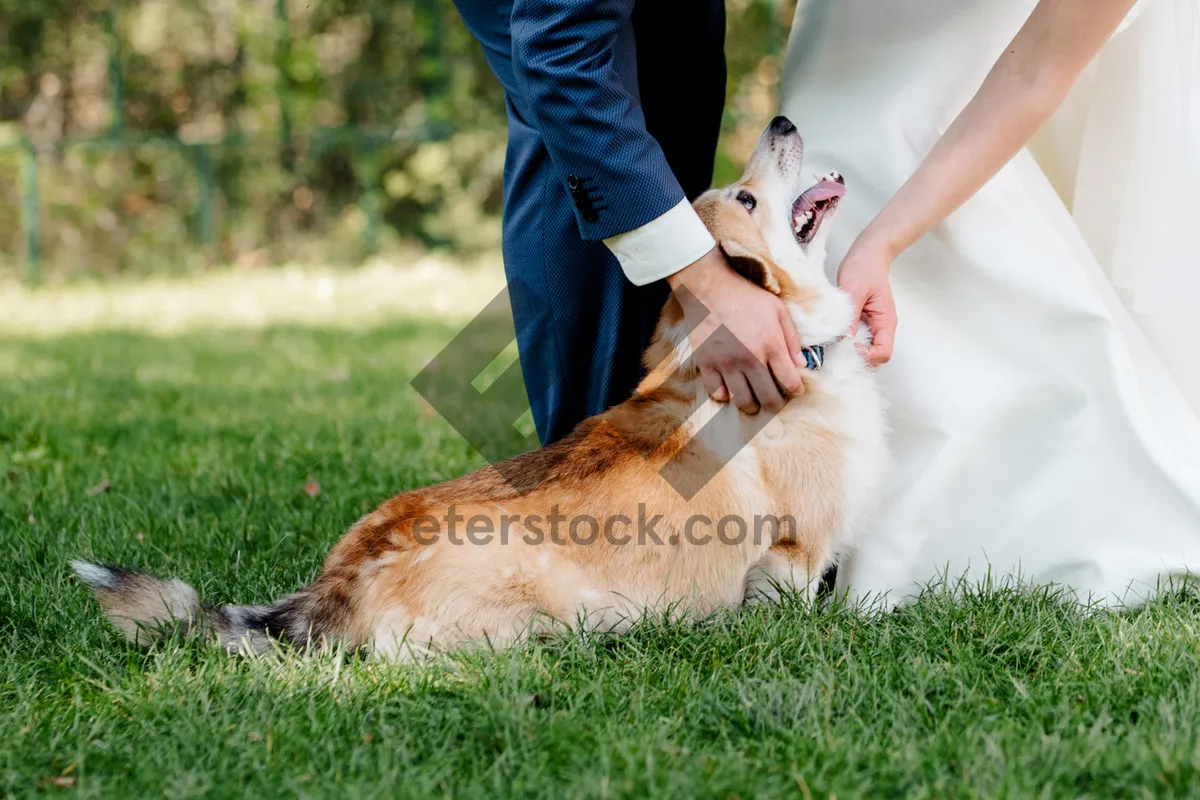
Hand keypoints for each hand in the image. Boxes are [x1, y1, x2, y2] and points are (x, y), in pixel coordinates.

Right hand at [666, 247, 804, 413]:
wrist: (710, 288)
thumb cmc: (746, 297)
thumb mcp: (778, 310)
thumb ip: (792, 338)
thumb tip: (802, 364)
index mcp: (771, 344)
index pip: (790, 381)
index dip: (796, 391)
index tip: (795, 390)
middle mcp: (750, 358)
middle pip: (768, 398)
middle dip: (776, 404)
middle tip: (776, 401)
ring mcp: (727, 363)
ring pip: (743, 401)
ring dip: (752, 405)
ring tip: (754, 401)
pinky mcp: (707, 363)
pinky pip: (717, 392)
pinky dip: (725, 396)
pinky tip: (730, 389)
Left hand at [837, 237, 897, 365]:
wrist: (867, 254)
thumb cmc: (865, 268)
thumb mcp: (854, 292)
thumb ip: (850, 318)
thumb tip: (842, 341)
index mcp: (885, 322)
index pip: (883, 353)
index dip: (866, 357)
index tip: (848, 348)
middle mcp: (880, 328)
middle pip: (875, 358)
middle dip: (858, 359)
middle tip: (836, 352)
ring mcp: (870, 327)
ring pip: (864, 352)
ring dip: (850, 352)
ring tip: (832, 346)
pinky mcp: (860, 323)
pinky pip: (854, 341)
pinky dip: (844, 343)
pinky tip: (832, 337)